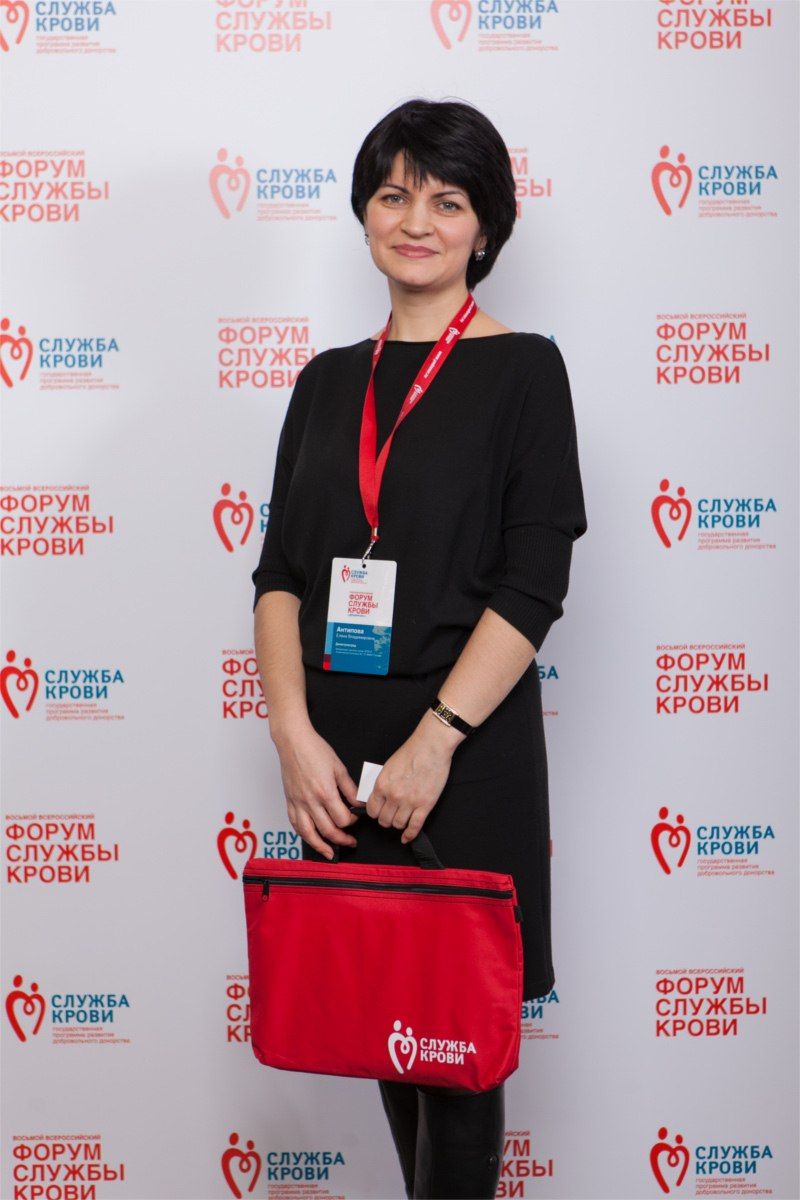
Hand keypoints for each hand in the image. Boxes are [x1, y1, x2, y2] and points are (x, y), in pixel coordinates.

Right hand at [274, 721, 360, 860]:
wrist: (293, 742)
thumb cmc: (315, 750)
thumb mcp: (339, 768)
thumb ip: (351, 789)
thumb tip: (360, 803)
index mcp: (325, 792)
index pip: (342, 819)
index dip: (352, 822)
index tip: (356, 819)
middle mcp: (310, 801)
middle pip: (328, 830)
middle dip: (342, 839)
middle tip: (351, 841)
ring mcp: (298, 803)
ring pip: (308, 834)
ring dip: (321, 846)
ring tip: (331, 853)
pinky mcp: (289, 802)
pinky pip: (295, 825)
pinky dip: (304, 836)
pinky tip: (311, 839)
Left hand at [363, 718, 458, 843]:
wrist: (431, 746)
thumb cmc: (411, 752)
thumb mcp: (388, 767)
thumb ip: (382, 784)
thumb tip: (378, 797)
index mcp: (382, 784)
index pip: (371, 810)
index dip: (375, 813)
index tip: (379, 812)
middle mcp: (393, 796)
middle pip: (383, 820)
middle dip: (386, 819)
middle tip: (390, 816)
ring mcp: (409, 802)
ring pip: (398, 824)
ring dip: (398, 824)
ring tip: (401, 819)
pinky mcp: (425, 805)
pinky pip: (415, 826)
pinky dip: (410, 834)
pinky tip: (407, 837)